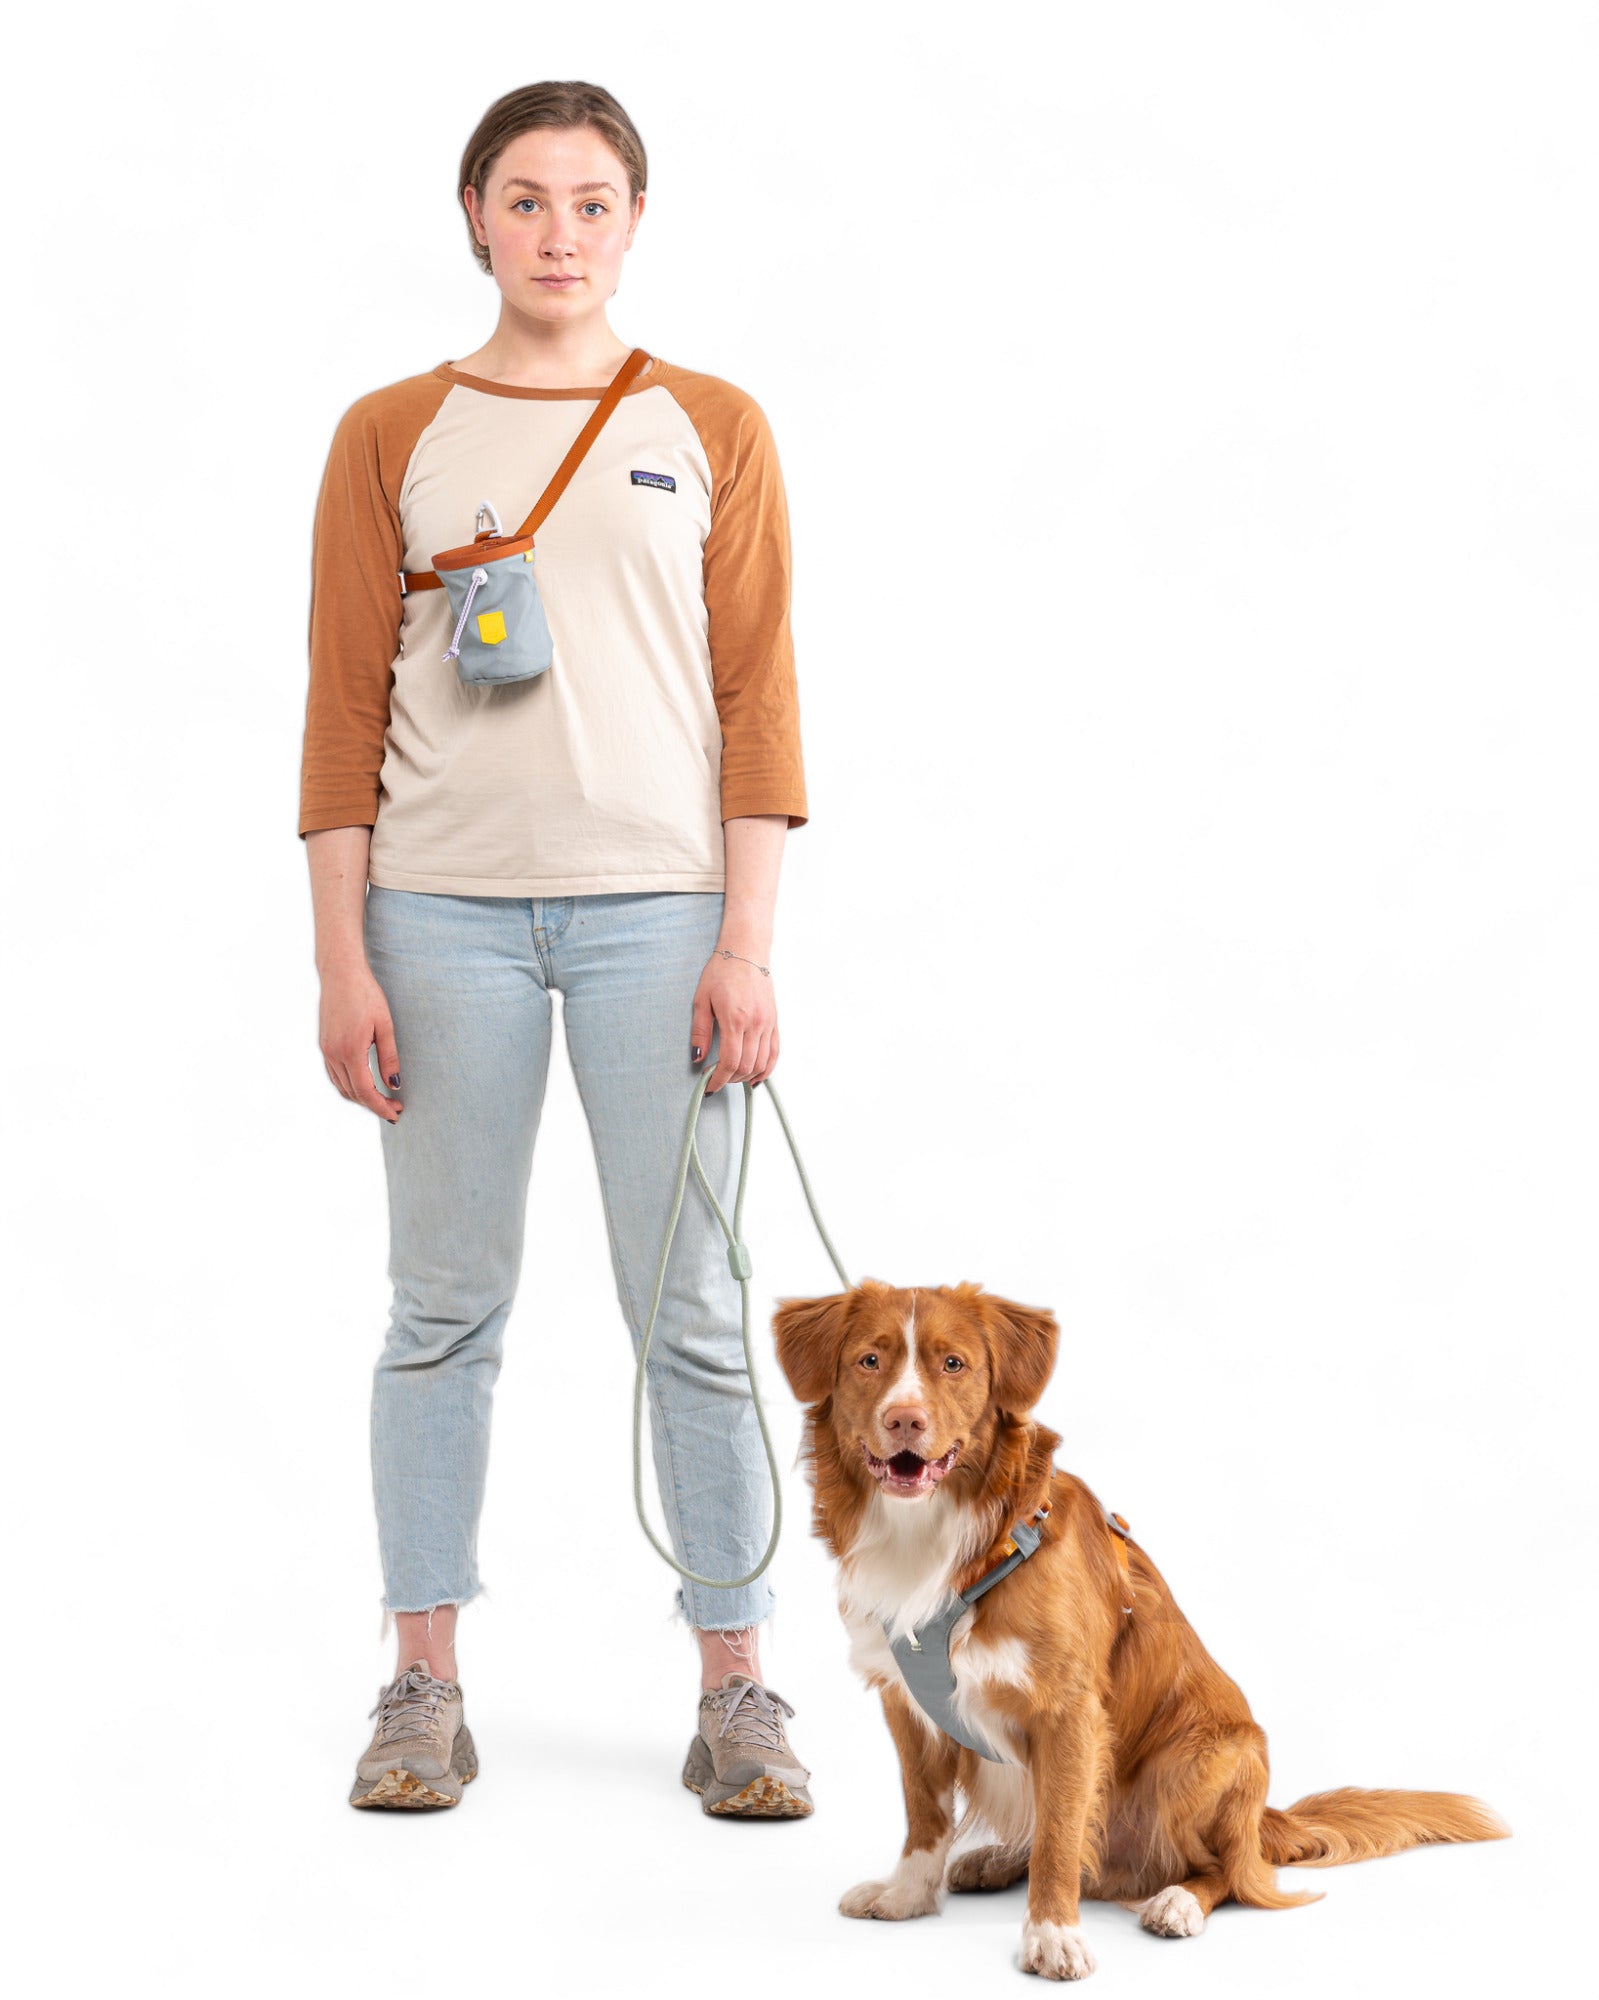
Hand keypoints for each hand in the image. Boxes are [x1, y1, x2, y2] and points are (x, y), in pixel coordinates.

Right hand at [319, 957, 403, 1122]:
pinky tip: (363, 1085)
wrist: (341, 974)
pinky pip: (334, 1075)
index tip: (396, 1114)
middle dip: (374, 1105)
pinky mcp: (324, 1045)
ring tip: (382, 1100)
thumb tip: (394, 1085)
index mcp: (351, 1050)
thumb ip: (389, 1058)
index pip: (365, 1091)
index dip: (381, 1107)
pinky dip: (349, 1086)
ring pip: (342, 1087)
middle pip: (353, 1093)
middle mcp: (334, 1054)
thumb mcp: (385, 1026)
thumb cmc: (367, 995)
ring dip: (361, 1098)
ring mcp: (326, 1050)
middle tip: (395, 1108)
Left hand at [691, 948, 777, 1093]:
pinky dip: (767, 1068)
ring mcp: (768, 1023)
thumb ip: (700, 1032)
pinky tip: (756, 1076)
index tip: (709, 1086)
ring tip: (732, 1077)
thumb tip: (698, 1058)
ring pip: (762, 1063)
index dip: (719, 1079)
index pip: (730, 1061)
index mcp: (735, 1019)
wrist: (746, 952)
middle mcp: (755, 1024)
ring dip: (746, 1076)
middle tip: (717, 1079)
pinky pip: (775, 1052)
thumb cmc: (722, 971)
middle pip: (746, 1066)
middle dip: (730, 1079)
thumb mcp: (701, 1000)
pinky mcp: (774, 1021)